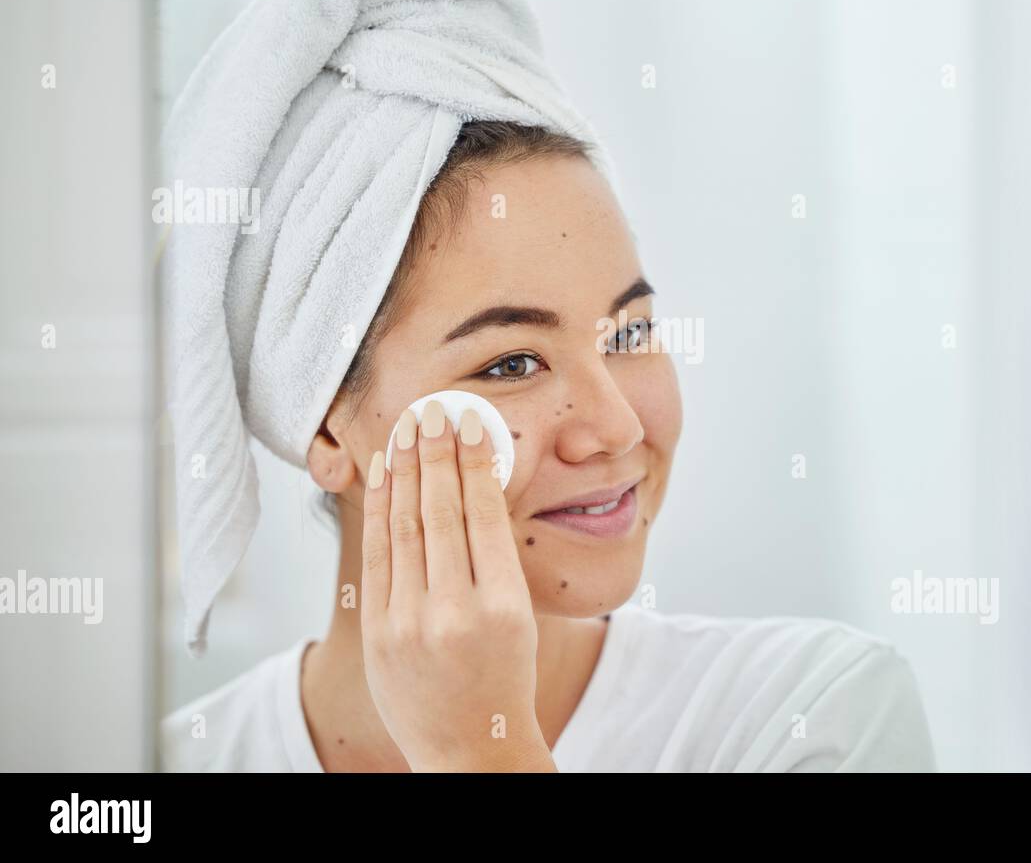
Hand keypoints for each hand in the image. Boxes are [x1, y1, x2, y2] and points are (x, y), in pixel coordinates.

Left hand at [360, 403, 552, 771]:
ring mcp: (411, 625)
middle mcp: (455, 613)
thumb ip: (497, 562)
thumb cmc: (505, 675)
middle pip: (441, 514)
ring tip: (408, 431)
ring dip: (405, 472)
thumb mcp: (522, 619)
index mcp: (504, 608)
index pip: (484, 517)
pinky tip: (385, 478)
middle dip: (435, 456)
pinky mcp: (379, 633)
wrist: (469, 748)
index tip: (471, 427)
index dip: (475, 465)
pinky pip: (378, 557)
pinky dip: (380, 510)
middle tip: (434, 412)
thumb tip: (475, 487)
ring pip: (405, 529)